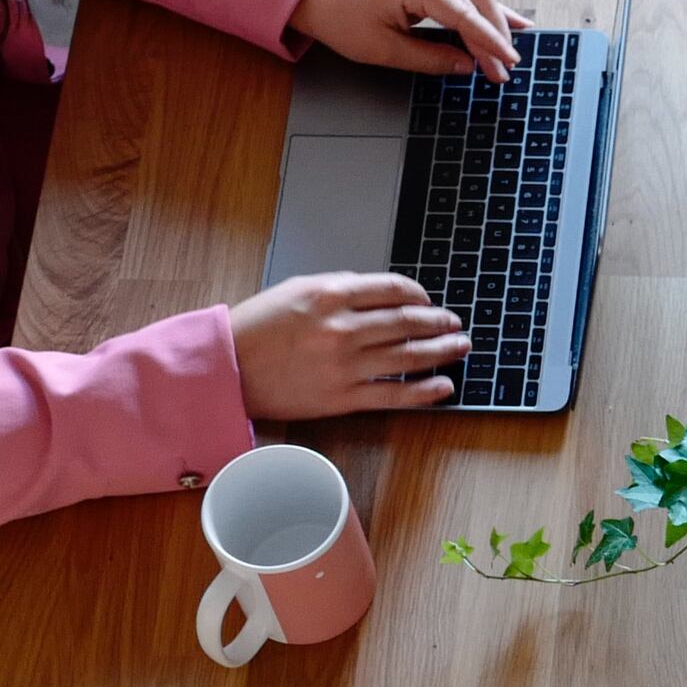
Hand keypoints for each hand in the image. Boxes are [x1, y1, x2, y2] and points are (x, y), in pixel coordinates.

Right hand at [232, 271, 469, 416]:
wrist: (227, 369)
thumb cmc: (257, 327)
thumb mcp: (296, 289)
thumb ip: (340, 287)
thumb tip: (381, 293)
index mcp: (331, 294)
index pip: (393, 289)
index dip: (419, 295)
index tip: (428, 301)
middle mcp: (343, 328)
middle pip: (408, 322)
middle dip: (439, 322)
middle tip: (455, 323)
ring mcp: (345, 365)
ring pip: (407, 357)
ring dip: (441, 351)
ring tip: (460, 347)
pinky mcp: (342, 398)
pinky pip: (393, 394)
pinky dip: (424, 391)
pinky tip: (443, 386)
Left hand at [294, 0, 522, 79]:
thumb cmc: (341, 21)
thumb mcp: (383, 50)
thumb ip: (430, 59)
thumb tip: (467, 66)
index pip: (463, 15)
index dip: (489, 43)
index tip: (507, 65)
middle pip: (476, 0)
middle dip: (494, 36)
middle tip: (506, 69)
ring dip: (494, 22)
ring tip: (513, 47)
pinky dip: (482, 8)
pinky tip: (508, 18)